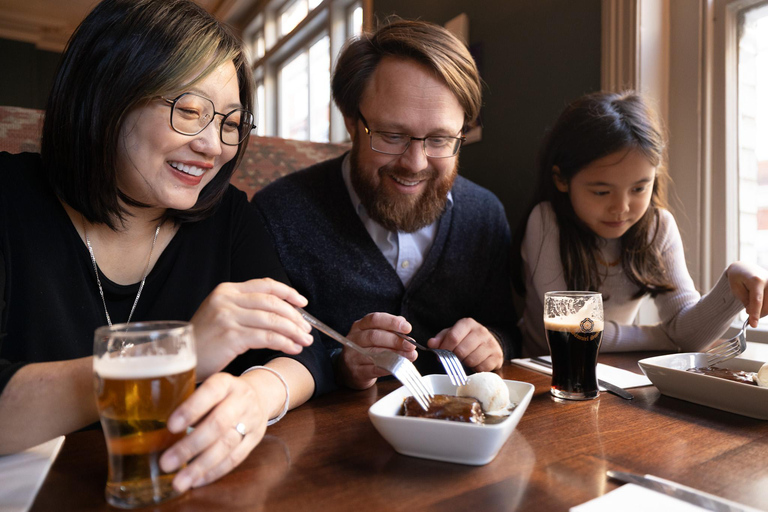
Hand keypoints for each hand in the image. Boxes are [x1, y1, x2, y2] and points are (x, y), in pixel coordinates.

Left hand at [159, 372, 270, 491]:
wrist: (260, 395)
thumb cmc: (223, 393)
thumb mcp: (210, 387)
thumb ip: (189, 401)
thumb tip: (154, 428)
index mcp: (226, 383)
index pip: (210, 392)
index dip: (191, 409)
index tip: (171, 426)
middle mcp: (241, 400)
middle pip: (218, 424)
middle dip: (191, 446)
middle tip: (167, 462)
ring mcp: (251, 420)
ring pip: (227, 445)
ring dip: (201, 465)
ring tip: (180, 481)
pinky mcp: (255, 439)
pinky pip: (236, 458)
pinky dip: (215, 471)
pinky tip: (197, 480)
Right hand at [190, 278, 313, 378]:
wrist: (178, 359)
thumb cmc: (204, 341)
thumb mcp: (221, 315)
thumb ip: (246, 308)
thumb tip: (282, 313)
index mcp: (226, 290)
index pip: (265, 285)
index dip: (288, 293)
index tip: (303, 303)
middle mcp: (227, 299)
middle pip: (273, 302)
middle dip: (295, 317)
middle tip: (307, 329)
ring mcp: (228, 316)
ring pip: (272, 320)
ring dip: (294, 331)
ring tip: (305, 340)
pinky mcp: (231, 336)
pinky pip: (266, 337)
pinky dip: (284, 342)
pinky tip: (293, 348)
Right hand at [338, 312, 417, 389]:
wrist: (349, 370)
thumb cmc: (367, 349)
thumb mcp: (375, 335)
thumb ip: (389, 329)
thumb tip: (404, 324)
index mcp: (360, 326)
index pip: (374, 319)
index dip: (391, 322)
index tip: (407, 327)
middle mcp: (354, 339)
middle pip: (374, 336)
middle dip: (395, 340)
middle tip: (411, 345)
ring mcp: (353, 356)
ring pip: (375, 353)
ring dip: (396, 355)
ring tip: (410, 356)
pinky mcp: (356, 372)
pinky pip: (374, 369)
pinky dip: (388, 367)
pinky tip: (399, 366)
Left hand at [428, 318, 502, 371]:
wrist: (488, 342)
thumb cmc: (466, 338)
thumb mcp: (452, 334)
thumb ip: (440, 339)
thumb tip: (431, 344)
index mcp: (467, 324)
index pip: (453, 337)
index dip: (445, 349)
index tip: (440, 356)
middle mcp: (481, 331)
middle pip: (461, 351)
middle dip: (455, 358)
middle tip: (455, 358)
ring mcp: (491, 343)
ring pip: (472, 360)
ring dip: (466, 363)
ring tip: (466, 359)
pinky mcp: (497, 355)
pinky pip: (482, 368)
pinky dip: (476, 368)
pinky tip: (476, 363)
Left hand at [726, 261, 767, 326]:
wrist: (744, 268)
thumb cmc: (738, 278)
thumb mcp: (736, 289)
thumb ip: (745, 301)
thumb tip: (752, 312)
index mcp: (756, 280)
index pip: (757, 301)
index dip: (755, 314)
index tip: (753, 325)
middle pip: (766, 306)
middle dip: (757, 313)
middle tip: (747, 310)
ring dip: (762, 310)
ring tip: (752, 303)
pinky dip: (766, 307)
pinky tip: (760, 304)